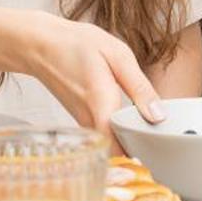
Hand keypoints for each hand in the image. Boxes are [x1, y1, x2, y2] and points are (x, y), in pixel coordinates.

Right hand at [21, 12, 162, 141]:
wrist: (40, 46)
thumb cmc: (77, 45)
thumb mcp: (117, 55)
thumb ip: (139, 87)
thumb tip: (158, 116)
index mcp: (102, 104)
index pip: (123, 147)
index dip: (143, 155)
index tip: (161, 152)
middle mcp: (90, 120)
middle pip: (117, 154)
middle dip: (139, 154)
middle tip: (161, 147)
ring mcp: (83, 123)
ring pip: (108, 148)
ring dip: (129, 146)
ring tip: (149, 135)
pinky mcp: (81, 120)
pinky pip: (102, 137)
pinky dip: (117, 137)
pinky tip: (131, 124)